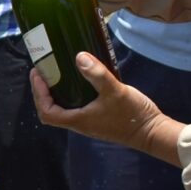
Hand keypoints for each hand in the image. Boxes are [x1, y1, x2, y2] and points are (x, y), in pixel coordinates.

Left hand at [30, 52, 174, 154]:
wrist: (153, 132)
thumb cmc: (132, 115)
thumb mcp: (115, 91)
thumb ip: (97, 74)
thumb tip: (79, 57)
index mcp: (78, 120)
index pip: (47, 112)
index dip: (38, 94)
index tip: (38, 75)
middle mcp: (80, 124)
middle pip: (51, 110)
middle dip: (43, 91)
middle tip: (44, 71)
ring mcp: (89, 122)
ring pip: (64, 108)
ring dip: (56, 92)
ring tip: (57, 72)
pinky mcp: (98, 119)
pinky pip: (76, 107)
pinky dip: (70, 94)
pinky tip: (79, 80)